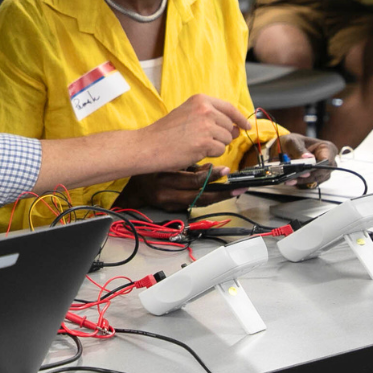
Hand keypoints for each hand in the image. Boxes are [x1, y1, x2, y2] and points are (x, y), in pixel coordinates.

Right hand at [117, 166, 234, 211]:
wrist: (134, 191)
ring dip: (218, 197)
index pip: (192, 180)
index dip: (211, 177)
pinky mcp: (173, 210)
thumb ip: (189, 166)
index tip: (226, 170)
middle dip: (221, 192)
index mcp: (164, 179)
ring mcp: (170, 205)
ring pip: (199, 203)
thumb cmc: (149, 171)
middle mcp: (167, 194)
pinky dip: (207, 199)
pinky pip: (194, 204)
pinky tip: (219, 194)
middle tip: (238, 187)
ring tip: (235, 191)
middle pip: (200, 196)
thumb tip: (211, 168)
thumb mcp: (167, 162)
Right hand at [138, 95, 251, 169]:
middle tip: (202, 141)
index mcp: (200, 100)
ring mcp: (206, 125)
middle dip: (221, 136)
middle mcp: (205, 110)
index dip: (239, 119)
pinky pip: (220, 150)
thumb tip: (235, 128)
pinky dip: (210, 154)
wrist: (149, 145)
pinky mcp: (205, 142)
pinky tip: (194, 151)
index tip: (245, 126)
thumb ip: (210, 116)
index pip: (229, 108)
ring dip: (215, 146)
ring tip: (195, 145)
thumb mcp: (187, 114)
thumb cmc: (165, 133)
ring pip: (226, 140)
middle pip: (229, 126)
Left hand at [267, 133, 337, 186]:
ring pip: (317, 179)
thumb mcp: (293, 142)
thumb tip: (307, 158)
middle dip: (309, 175)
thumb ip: (299, 150)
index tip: (307, 171)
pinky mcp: (317, 176)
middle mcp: (328, 160)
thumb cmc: (292, 142)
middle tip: (295, 177)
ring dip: (304, 180)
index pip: (328, 161)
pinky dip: (301, 182)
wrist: (286, 147)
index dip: (319, 168)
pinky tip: (292, 181)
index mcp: (327, 148)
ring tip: (290, 179)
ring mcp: (324, 169)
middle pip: (323, 172)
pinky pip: (311, 182)